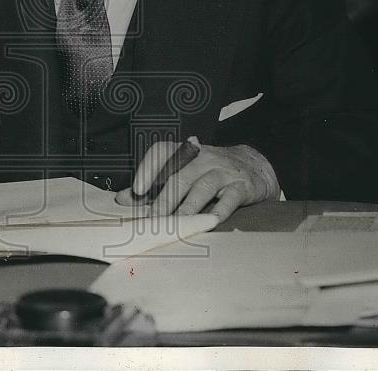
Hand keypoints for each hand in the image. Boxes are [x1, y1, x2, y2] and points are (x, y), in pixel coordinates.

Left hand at [115, 142, 279, 221]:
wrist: (255, 165)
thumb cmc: (210, 171)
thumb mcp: (184, 172)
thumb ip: (154, 185)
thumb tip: (123, 199)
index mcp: (185, 152)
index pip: (162, 152)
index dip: (148, 168)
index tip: (137, 189)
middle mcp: (203, 158)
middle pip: (179, 177)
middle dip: (163, 200)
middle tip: (151, 221)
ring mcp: (223, 172)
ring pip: (201, 188)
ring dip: (186, 209)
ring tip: (175, 226)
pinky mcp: (241, 187)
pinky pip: (229, 199)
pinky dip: (219, 211)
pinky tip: (209, 223)